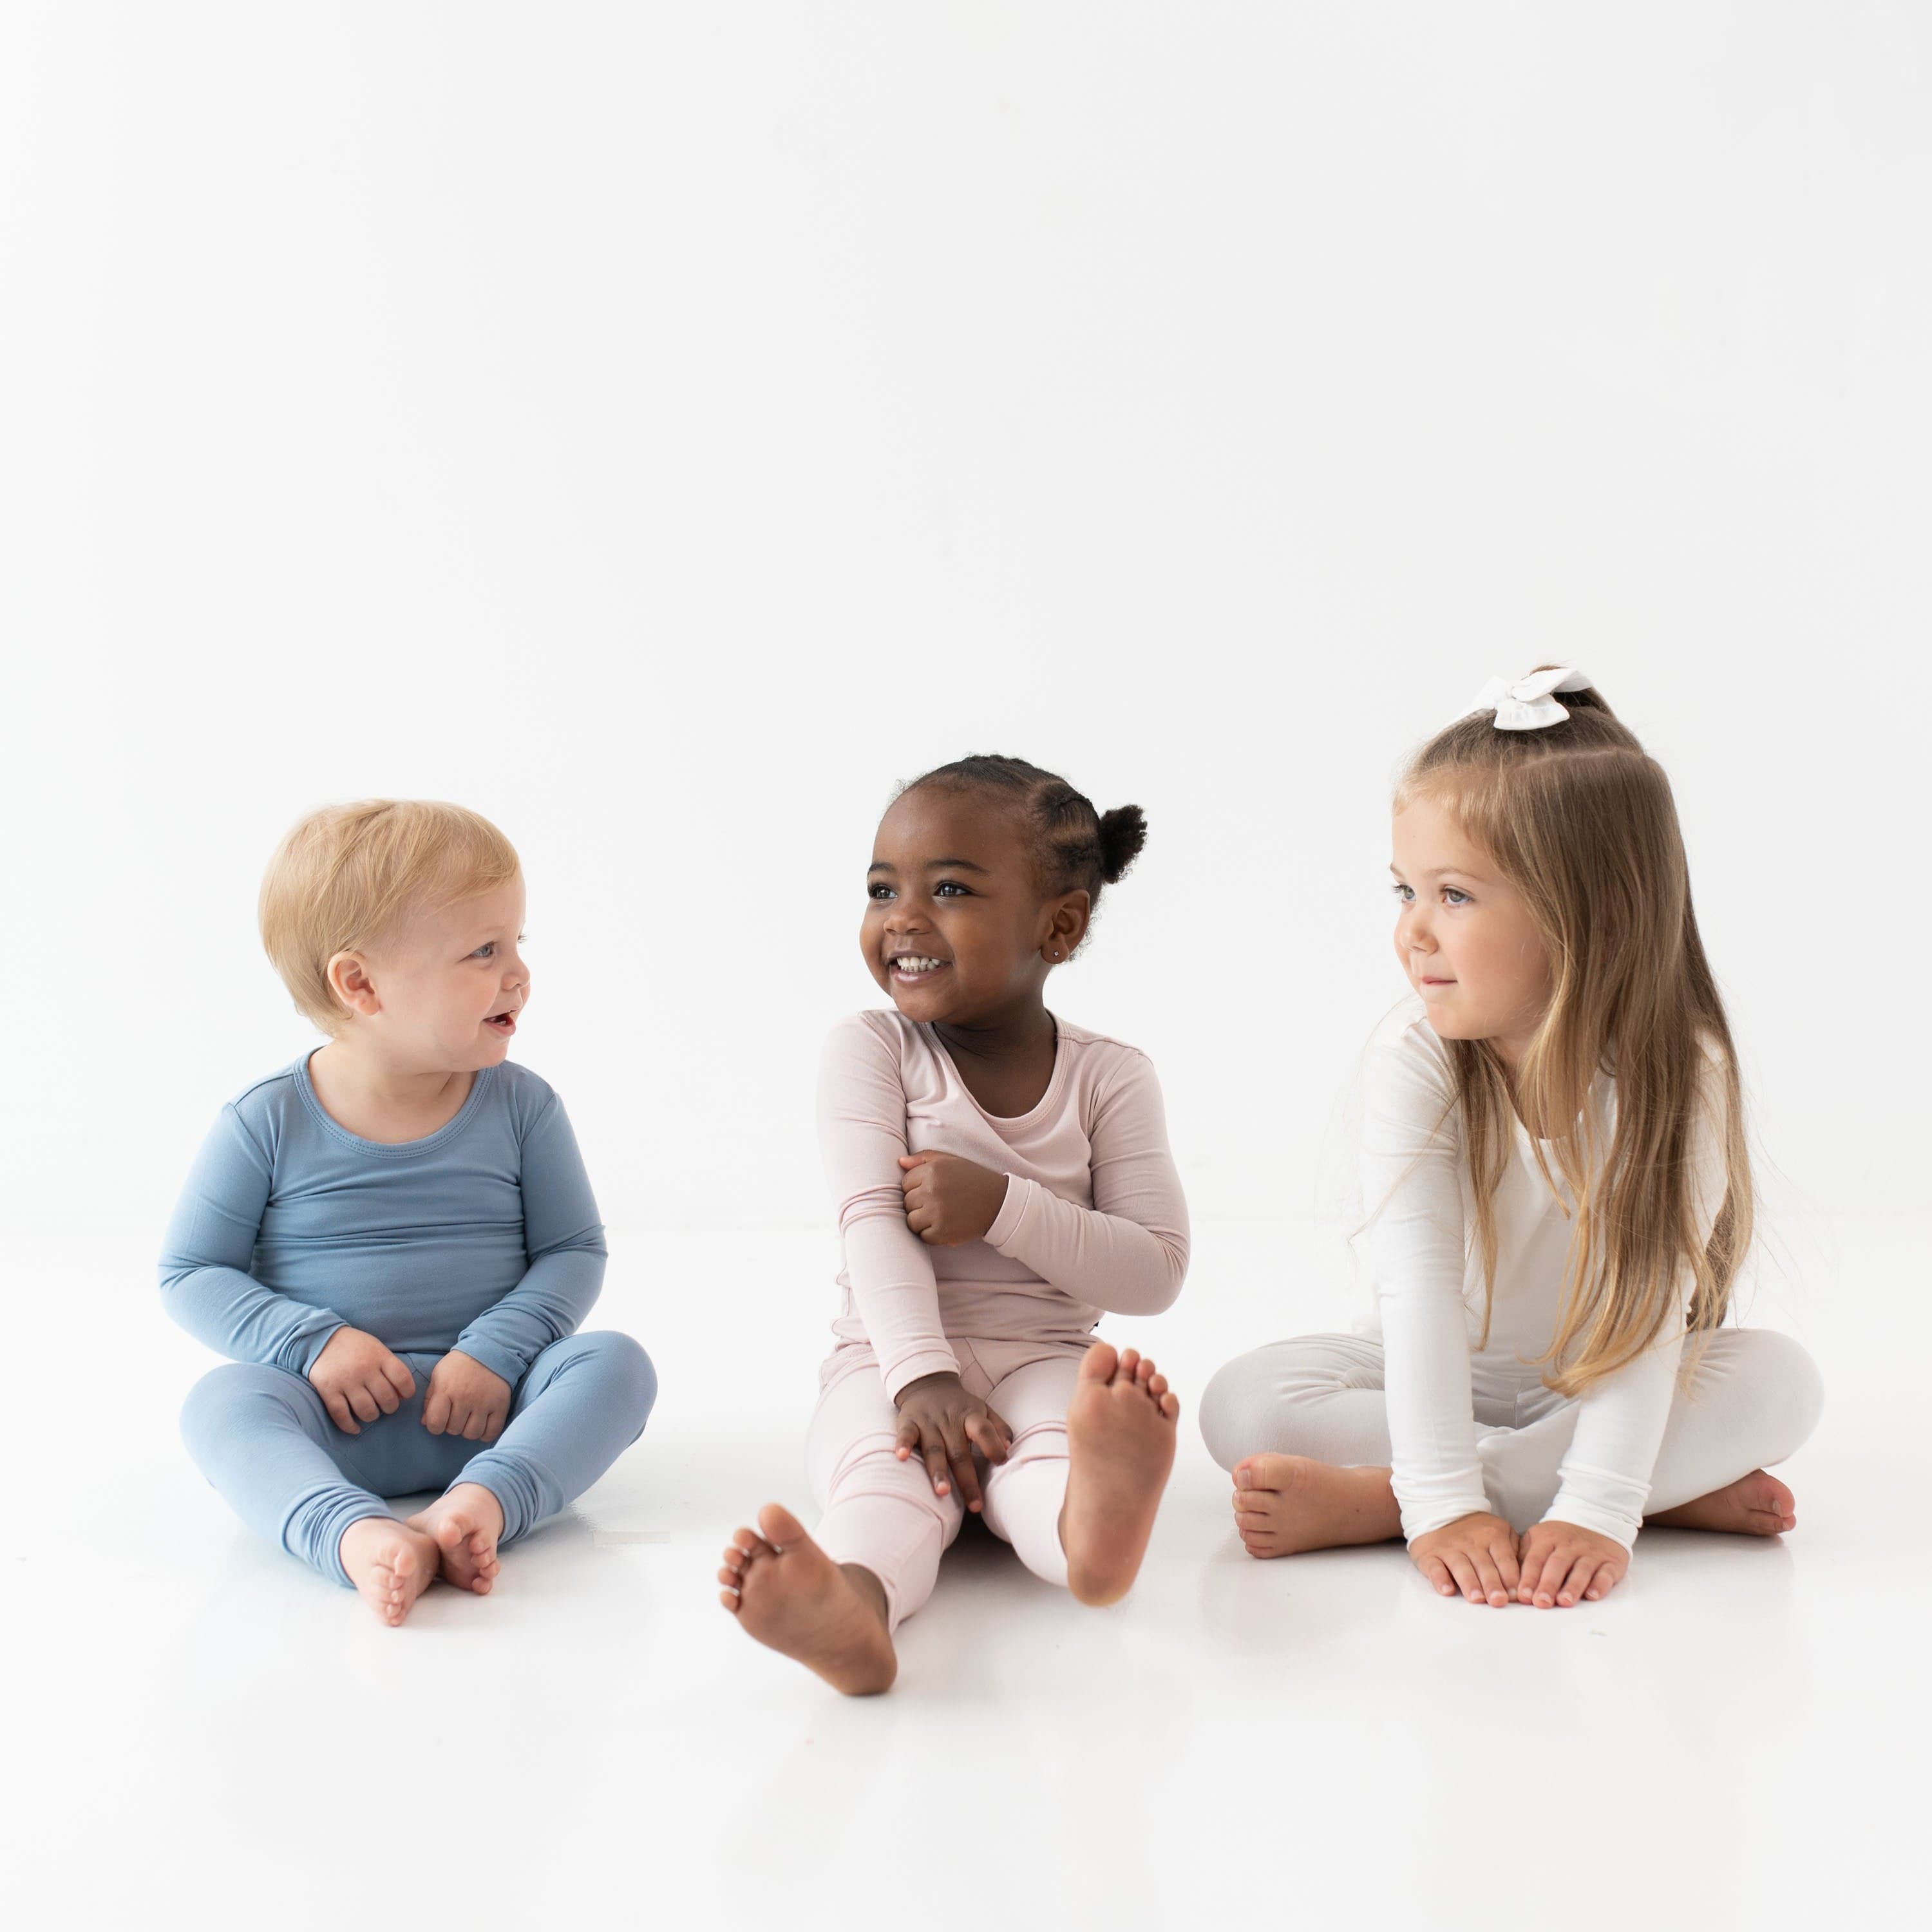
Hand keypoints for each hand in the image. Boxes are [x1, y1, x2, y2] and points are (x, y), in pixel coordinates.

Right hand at [308, 1327, 415, 1435]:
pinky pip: (341, 1415)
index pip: (403, 1378)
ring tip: (371, 1412)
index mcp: (380, 1356)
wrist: (322, 1339)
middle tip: (386, 1406)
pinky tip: (355, 1428)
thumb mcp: (378, 1349)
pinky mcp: (328, 1390)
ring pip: (366, 1409)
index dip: (408, 1391)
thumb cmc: (356, 1347)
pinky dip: (349, 1426)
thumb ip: (390, 1369)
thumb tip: (402, 1396)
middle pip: (386, 1398)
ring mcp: (345, 1380)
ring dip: (372, 1416)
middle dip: (390, 1407)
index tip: (405, 1395)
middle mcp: (364, 1369)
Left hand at [422, 1350, 512, 1443]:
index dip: (435, 1425)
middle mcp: (465, 1397)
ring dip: (468, 1429)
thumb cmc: (459, 1365)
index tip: (440, 1419)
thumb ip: (430, 1399)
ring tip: (470, 1418)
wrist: (490, 1350)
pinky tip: (483, 1423)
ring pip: (472, 1434)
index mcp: (446, 1390)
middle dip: (452, 1424)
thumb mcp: (439, 1375)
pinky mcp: (501, 1405)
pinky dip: (486, 1433)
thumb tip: (425, 1422)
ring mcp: (484, 1402)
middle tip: (457, 1413)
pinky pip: (492, 1432)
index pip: (435, 1423)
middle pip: (453, 1430)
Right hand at [892, 1371, 1012, 1512]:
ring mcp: (928, 1422)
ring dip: (938, 1471)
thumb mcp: (984, 1410)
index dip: (992, 1445)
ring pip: (934, 1449)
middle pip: (959, 1452)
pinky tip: (901, 1457)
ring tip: (943, 1492)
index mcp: (970, 1416)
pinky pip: (906, 1434)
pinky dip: (903, 1445)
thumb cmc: (961, 1405)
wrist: (928, 1382)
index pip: (983, 1430)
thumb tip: (1008, 1449)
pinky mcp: (909, 1422)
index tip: (1001, 1463)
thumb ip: (999, 1428)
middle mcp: (949, 1420)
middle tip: (975, 1505)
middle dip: (966, 1479)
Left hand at [897, 1150, 1007, 1246]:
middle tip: (938, 1202)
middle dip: (919, 1204)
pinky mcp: (943, 1231)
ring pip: (911, 1221)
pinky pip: (923, 1236)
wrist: (997, 1201)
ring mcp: (937, 1212)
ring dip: (922, 1221)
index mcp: (932, 1170)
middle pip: (906, 1203)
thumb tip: (900, 1162)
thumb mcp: (949, 1160)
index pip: (905, 1183)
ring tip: (939, 1214)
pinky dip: (932, 1234)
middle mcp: (932, 1190)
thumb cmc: (971, 1178)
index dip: (916, 1187)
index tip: (932, 1190)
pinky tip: (945, 1224)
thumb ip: (923, 1158)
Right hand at [1409, 1510, 1521, 1606]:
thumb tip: (1527, 1581)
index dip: (1511, 1578)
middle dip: (1492, 1584)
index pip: (1505, 1559)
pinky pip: (1435, 1567)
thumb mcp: (1501, 1533)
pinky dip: (1440, 1579)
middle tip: (1499, 1601)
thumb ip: (1514, 1553)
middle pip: (1484, 1565)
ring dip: (1469, 1583)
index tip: (1517, 1596)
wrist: (1442, 1512)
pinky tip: (1446, 1590)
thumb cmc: (1478, 1532)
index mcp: (1493, 1536)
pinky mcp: (1431, 1555)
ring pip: (1461, 1566)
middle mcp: (1472, 1542)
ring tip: (1477, 1599)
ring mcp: (1450, 1548)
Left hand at [1516, 1519, 1628, 1606]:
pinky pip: (1605, 1573)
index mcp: (1547, 1538)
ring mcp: (1591, 1553)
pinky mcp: (1610, 1562)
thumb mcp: (1540, 1539)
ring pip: (1581, 1570)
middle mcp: (1569, 1545)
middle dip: (1548, 1584)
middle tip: (1541, 1603)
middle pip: (1557, 1565)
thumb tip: (1510, 1583)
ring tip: (1564, 1602)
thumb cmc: (1561, 1538)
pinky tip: (1592, 1595)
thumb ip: (1526, 1557)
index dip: (1529, 1578)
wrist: (1597, 1518)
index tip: (1522, 1596)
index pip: (1535, 1559)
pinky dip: (1599, 1585)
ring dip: (1572, 1587)